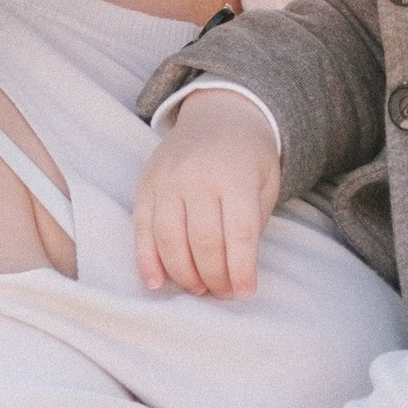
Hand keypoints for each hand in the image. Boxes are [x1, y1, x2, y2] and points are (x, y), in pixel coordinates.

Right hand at [133, 90, 281, 297]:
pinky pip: (142, 228)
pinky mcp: (146, 184)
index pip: (238, 233)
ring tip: (198, 289)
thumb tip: (236, 271)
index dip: (241, 269)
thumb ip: (252, 222)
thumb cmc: (249, 157)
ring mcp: (167, 180)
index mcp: (235, 177)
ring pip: (169, 238)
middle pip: (203, 240)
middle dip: (213, 276)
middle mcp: (198, 177)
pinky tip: (156, 282)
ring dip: (182, 273)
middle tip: (222, 294)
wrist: (221, 113)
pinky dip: (146, 259)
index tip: (245, 293)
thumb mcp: (266, 183)